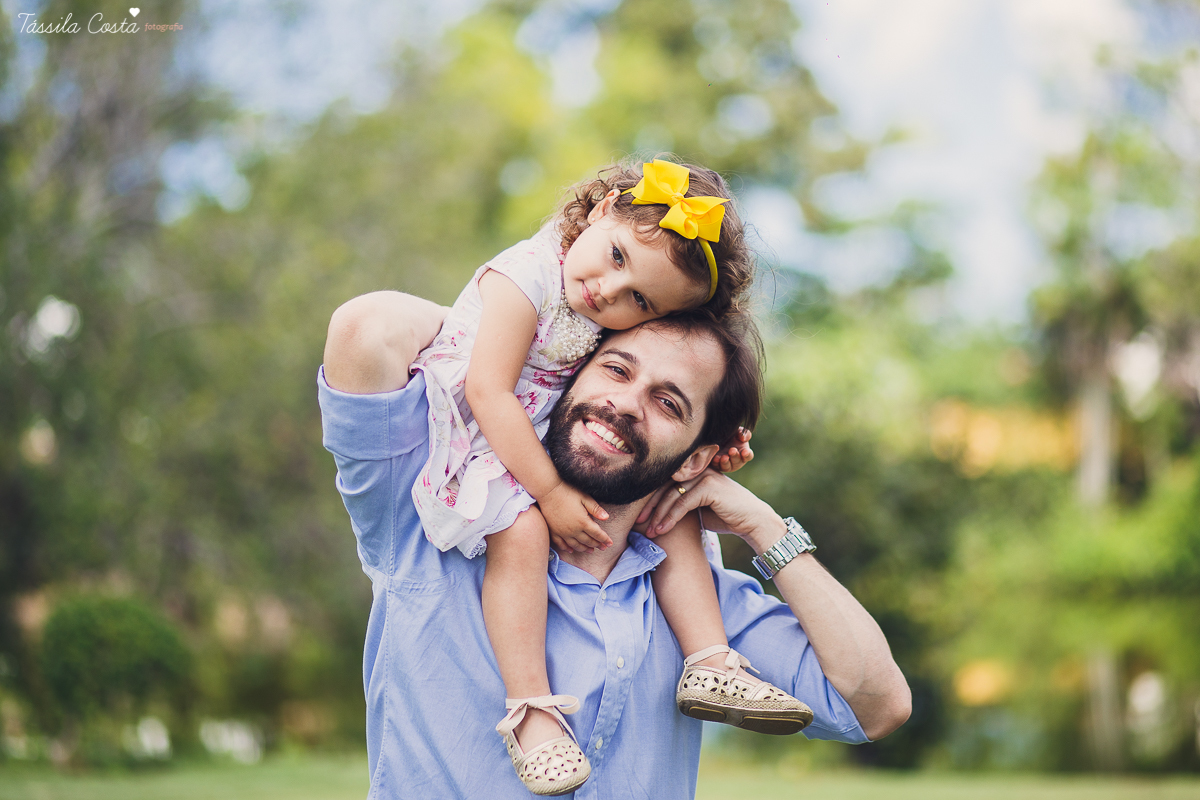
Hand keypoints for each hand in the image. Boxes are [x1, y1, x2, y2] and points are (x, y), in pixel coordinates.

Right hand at [538, 482, 612, 552]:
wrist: (548, 490)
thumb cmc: (567, 491)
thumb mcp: (584, 497)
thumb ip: (595, 509)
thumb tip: (607, 518)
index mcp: (583, 521)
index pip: (597, 534)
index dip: (605, 539)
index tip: (610, 543)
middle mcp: (573, 530)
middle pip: (587, 541)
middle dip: (597, 545)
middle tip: (603, 548)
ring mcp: (562, 532)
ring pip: (575, 545)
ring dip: (584, 549)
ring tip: (590, 550)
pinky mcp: (553, 530)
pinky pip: (560, 544)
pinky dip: (567, 548)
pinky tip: (571, 550)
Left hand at [637, 468, 782, 547]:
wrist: (752, 522)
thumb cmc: (725, 516)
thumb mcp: (698, 508)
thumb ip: (681, 503)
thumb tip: (654, 512)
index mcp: (694, 471)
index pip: (666, 481)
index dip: (651, 498)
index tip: (639, 516)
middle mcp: (698, 470)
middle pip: (665, 485)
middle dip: (650, 505)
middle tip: (638, 522)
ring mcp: (704, 476)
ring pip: (672, 495)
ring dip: (659, 515)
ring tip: (651, 532)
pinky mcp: (709, 486)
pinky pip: (683, 502)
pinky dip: (670, 518)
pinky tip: (662, 530)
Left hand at [710, 427, 753, 472]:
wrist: (716, 436)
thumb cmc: (731, 435)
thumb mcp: (738, 431)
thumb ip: (744, 433)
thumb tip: (743, 438)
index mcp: (744, 452)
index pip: (748, 456)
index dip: (747, 454)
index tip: (745, 452)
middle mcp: (736, 461)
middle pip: (737, 461)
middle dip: (735, 456)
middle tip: (732, 450)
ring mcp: (726, 464)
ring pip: (727, 466)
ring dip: (725, 462)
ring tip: (724, 457)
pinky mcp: (717, 465)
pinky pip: (716, 466)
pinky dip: (716, 463)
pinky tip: (715, 458)